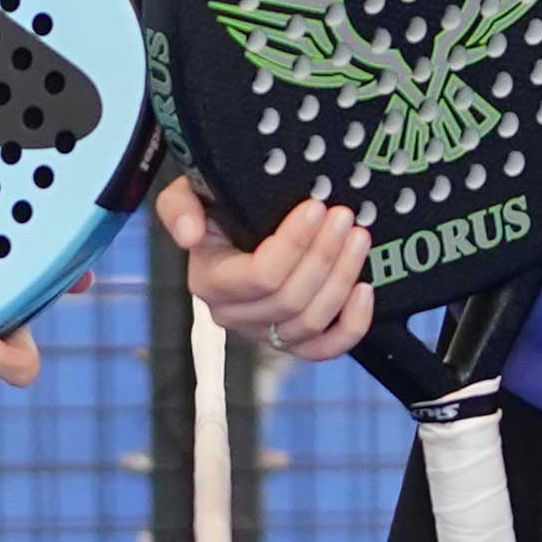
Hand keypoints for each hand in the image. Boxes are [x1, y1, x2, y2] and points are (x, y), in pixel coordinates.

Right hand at [155, 174, 371, 362]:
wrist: (234, 225)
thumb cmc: (215, 206)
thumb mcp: (188, 193)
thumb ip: (177, 207)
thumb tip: (189, 235)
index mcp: (210, 282)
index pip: (259, 276)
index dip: (294, 244)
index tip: (316, 208)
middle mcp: (235, 315)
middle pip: (290, 300)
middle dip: (324, 256)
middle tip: (345, 217)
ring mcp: (265, 333)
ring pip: (311, 322)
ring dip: (341, 278)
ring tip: (359, 238)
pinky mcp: (293, 342)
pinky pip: (325, 349)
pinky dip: (350, 325)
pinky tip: (364, 290)